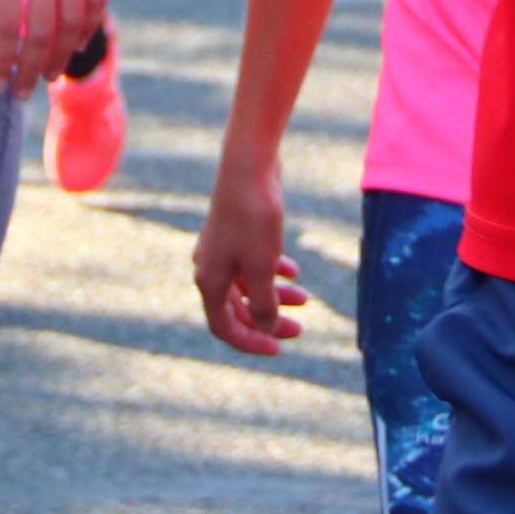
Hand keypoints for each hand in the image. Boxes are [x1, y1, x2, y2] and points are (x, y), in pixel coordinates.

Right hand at [193, 158, 308, 356]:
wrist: (249, 165)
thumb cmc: (253, 217)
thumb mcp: (262, 267)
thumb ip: (263, 303)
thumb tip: (266, 327)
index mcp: (209, 281)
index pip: (224, 327)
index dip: (250, 342)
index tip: (279, 349)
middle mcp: (210, 268)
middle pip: (238, 309)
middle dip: (268, 321)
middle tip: (299, 328)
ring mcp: (222, 250)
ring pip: (248, 286)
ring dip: (275, 295)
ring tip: (305, 298)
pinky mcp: (236, 233)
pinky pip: (251, 263)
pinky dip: (271, 271)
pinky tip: (293, 269)